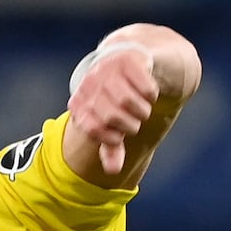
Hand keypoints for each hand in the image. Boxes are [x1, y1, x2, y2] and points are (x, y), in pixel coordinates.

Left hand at [66, 48, 157, 173]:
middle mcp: (89, 83)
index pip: (91, 129)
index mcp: (79, 102)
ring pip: (127, 101)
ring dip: (142, 112)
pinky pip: (144, 86)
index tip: (118, 137)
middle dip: (129, 126)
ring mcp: (107, 69)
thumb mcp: (111, 124)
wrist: (131, 62)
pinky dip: (151, 95)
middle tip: (135, 123)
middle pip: (111, 116)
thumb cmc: (117, 100)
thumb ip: (111, 148)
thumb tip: (113, 171)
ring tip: (143, 110)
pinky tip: (149, 94)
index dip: (109, 139)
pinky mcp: (128, 59)